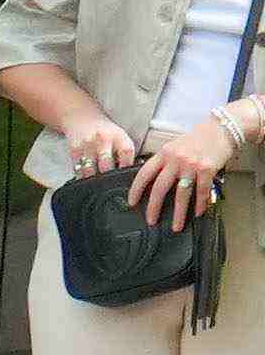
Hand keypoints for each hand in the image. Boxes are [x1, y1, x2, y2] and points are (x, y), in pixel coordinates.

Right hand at [64, 116, 137, 181]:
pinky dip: (82, 176)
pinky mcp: (75, 151)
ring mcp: (88, 145)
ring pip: (90, 171)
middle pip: (106, 166)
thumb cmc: (104, 132)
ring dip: (93, 179)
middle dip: (108, 177)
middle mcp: (103, 139)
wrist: (82, 118)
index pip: (126, 153)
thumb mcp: (119, 137)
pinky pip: (78, 171)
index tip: (123, 176)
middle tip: (108, 182)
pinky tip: (86, 174)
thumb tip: (131, 173)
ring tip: (96, 179)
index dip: (125, 167)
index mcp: (118, 136)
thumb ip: (124, 153)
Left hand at [128, 113, 237, 230]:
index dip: (136, 189)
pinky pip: (202, 192)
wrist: (222, 127)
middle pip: (159, 188)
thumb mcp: (175, 145)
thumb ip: (164, 161)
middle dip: (154, 208)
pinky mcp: (207, 169)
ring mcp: (192, 165)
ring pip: (181, 194)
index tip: (131, 202)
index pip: (144, 173)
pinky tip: (198, 212)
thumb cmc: (198, 137)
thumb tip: (152, 180)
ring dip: (179, 214)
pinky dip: (200, 204)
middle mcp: (176, 159)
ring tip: (176, 227)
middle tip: (151, 221)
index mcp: (165, 153)